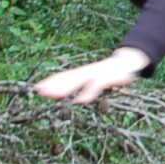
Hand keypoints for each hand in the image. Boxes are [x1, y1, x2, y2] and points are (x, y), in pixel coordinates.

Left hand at [36, 47, 151, 101]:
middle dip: (52, 85)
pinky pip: (95, 86)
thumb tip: (74, 98)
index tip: (36, 89)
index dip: (49, 82)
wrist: (128, 62)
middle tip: (39, 92)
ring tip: (54, 95)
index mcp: (82, 73)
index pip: (62, 76)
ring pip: (78, 81)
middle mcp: (86, 72)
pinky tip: (80, 101)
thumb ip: (83, 86)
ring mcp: (96, 74)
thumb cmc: (109, 73)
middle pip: (66, 78)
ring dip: (65, 88)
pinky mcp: (107, 78)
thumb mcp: (94, 79)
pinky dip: (87, 94)